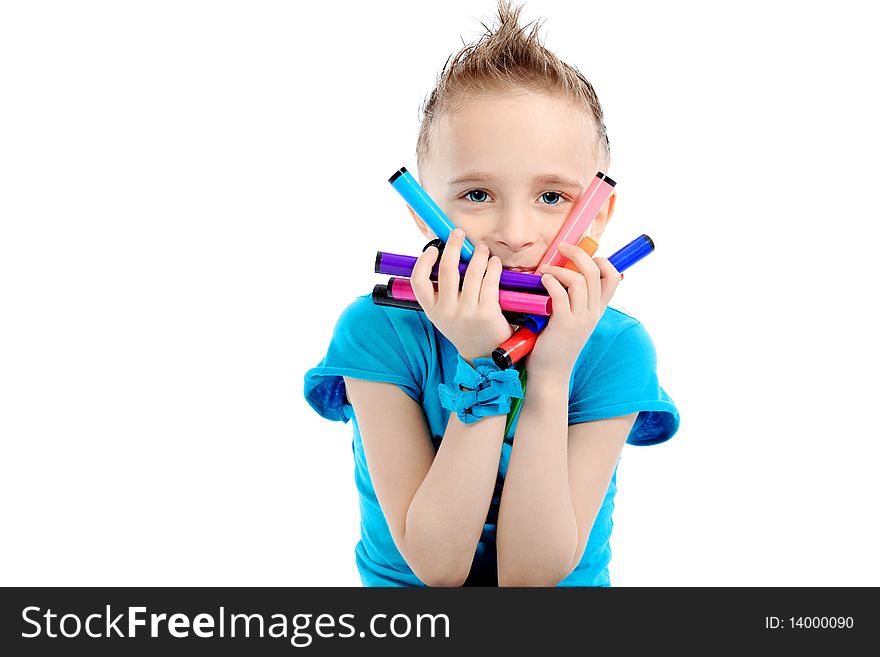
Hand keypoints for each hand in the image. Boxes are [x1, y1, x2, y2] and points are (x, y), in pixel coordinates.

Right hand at [410, 229, 513, 362]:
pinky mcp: (487, 313)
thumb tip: (447, 257)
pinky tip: (493, 263)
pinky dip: (492, 267)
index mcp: (433, 310)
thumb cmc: (466, 329)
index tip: (432, 249)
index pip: (418, 281)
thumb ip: (443, 293)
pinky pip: (489, 282)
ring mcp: (467, 313)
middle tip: (458, 234)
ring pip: (472, 272)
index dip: (423, 261)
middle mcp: (447, 311)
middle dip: (453, 246)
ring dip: (478, 255)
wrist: (484, 356)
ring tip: (482, 249)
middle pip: (447, 270)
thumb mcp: (445, 315)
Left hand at [525, 241, 621, 376]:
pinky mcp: (563, 324)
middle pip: (596, 272)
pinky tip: (542, 280)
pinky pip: (560, 294)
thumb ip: (574, 302)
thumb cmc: (556, 344)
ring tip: (544, 270)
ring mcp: (580, 319)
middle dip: (578, 253)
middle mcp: (593, 313)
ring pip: (579, 280)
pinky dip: (551, 281)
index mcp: (597, 310)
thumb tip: (565, 276)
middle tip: (562, 247)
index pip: (613, 277)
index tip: (582, 255)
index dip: (602, 260)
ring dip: (559, 268)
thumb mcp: (573, 321)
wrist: (551, 373)